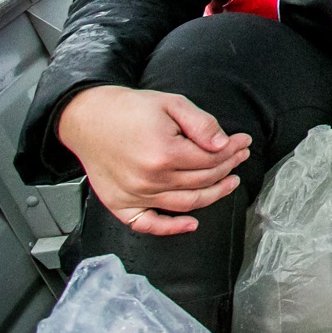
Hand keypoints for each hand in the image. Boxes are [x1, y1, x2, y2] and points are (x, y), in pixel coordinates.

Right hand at [57, 86, 251, 235]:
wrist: (88, 119)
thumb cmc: (128, 109)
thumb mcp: (172, 103)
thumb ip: (201, 125)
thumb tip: (224, 145)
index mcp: (164, 153)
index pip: (211, 159)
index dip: (233, 150)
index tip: (244, 142)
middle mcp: (150, 179)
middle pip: (203, 181)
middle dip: (228, 168)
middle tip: (240, 157)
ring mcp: (135, 195)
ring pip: (186, 204)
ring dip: (214, 195)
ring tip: (229, 182)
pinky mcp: (120, 204)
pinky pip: (148, 225)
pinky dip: (171, 229)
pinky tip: (191, 224)